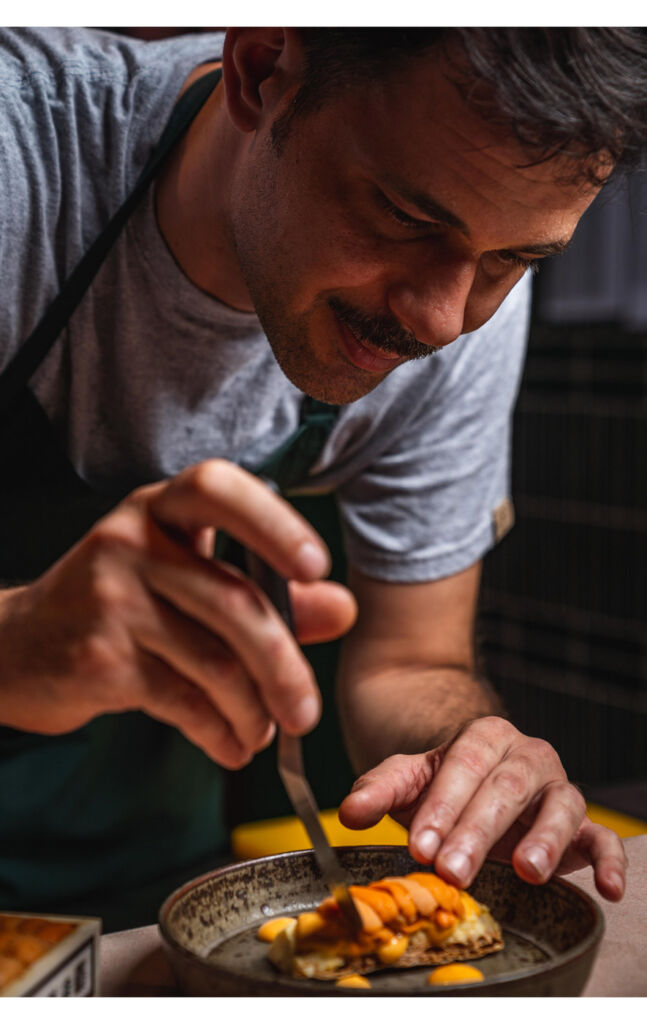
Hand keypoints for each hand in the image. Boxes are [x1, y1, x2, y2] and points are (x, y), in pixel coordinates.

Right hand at [0, 460, 356, 766]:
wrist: (16, 648)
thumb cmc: (118, 605)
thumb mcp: (186, 580)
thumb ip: (266, 590)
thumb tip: (344, 608)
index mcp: (160, 510)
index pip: (216, 489)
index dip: (273, 523)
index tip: (315, 567)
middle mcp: (131, 542)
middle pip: (235, 603)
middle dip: (284, 668)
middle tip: (306, 713)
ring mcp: (110, 599)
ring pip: (215, 662)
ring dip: (253, 712)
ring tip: (262, 734)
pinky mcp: (98, 658)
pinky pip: (183, 701)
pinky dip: (220, 732)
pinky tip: (231, 746)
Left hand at [339, 716, 626, 900]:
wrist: (473, 780)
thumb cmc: (440, 785)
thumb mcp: (406, 780)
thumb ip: (378, 790)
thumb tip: (350, 813)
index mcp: (484, 737)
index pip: (464, 766)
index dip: (442, 805)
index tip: (419, 845)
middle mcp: (527, 757)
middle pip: (506, 788)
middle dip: (477, 831)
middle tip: (452, 870)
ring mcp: (557, 790)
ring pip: (561, 806)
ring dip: (544, 840)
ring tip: (524, 871)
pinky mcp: (581, 826)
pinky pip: (603, 837)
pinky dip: (610, 861)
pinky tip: (606, 888)